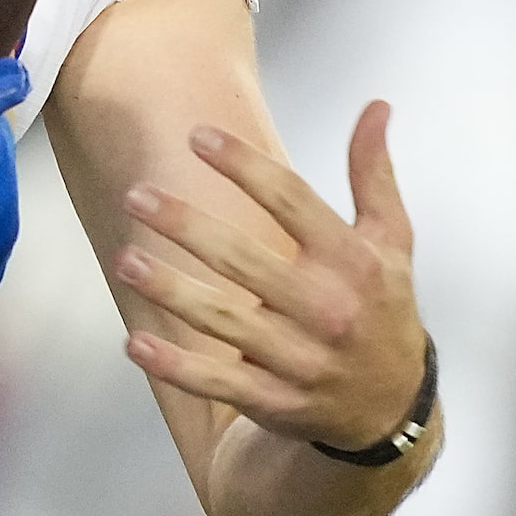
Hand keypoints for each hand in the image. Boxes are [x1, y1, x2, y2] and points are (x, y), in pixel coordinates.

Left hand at [114, 103, 427, 452]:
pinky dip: (176, 366)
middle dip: (187, 227)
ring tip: (123, 258)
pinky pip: (218, 381)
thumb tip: (377, 106)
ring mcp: (299, 358)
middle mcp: (326, 308)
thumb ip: (374, 175)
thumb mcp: (391, 242)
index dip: (245, 166)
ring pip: (223, 320)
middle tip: (136, 195)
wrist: (391, 408)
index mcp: (352, 261)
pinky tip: (134, 343)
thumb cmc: (380, 307)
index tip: (196, 136)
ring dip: (170, 290)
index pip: (293, 202)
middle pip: (246, 259)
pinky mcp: (274, 399)